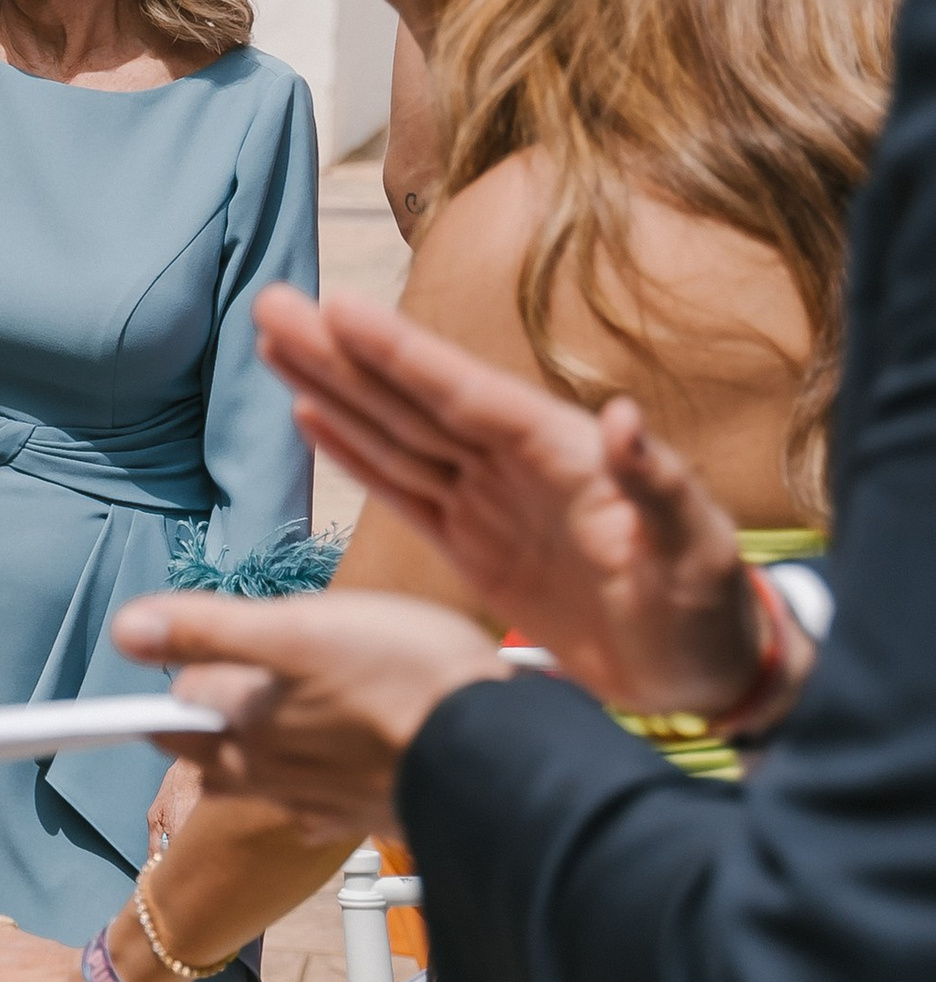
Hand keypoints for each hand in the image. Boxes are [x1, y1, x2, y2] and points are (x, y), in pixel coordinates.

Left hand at [113, 585, 508, 836]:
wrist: (501, 750)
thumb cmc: (402, 678)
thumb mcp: (293, 630)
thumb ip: (206, 630)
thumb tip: (125, 630)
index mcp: (246, 738)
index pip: (174, 726)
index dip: (172, 692)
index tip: (174, 678)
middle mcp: (277, 782)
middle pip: (219, 756)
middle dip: (215, 723)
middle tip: (229, 683)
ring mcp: (326, 803)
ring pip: (273, 776)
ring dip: (271, 745)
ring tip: (291, 708)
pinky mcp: (375, 811)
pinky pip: (326, 796)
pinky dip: (323, 771)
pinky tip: (345, 751)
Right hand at [250, 285, 790, 724]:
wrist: (705, 675)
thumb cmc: (710, 608)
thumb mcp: (696, 549)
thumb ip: (655, 484)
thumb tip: (623, 418)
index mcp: (562, 453)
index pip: (465, 394)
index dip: (400, 354)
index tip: (337, 306)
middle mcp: (516, 465)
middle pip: (411, 401)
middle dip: (340, 354)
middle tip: (271, 305)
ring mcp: (490, 504)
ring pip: (394, 436)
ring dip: (332, 389)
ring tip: (275, 343)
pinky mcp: (475, 548)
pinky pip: (403, 491)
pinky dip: (355, 454)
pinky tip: (312, 416)